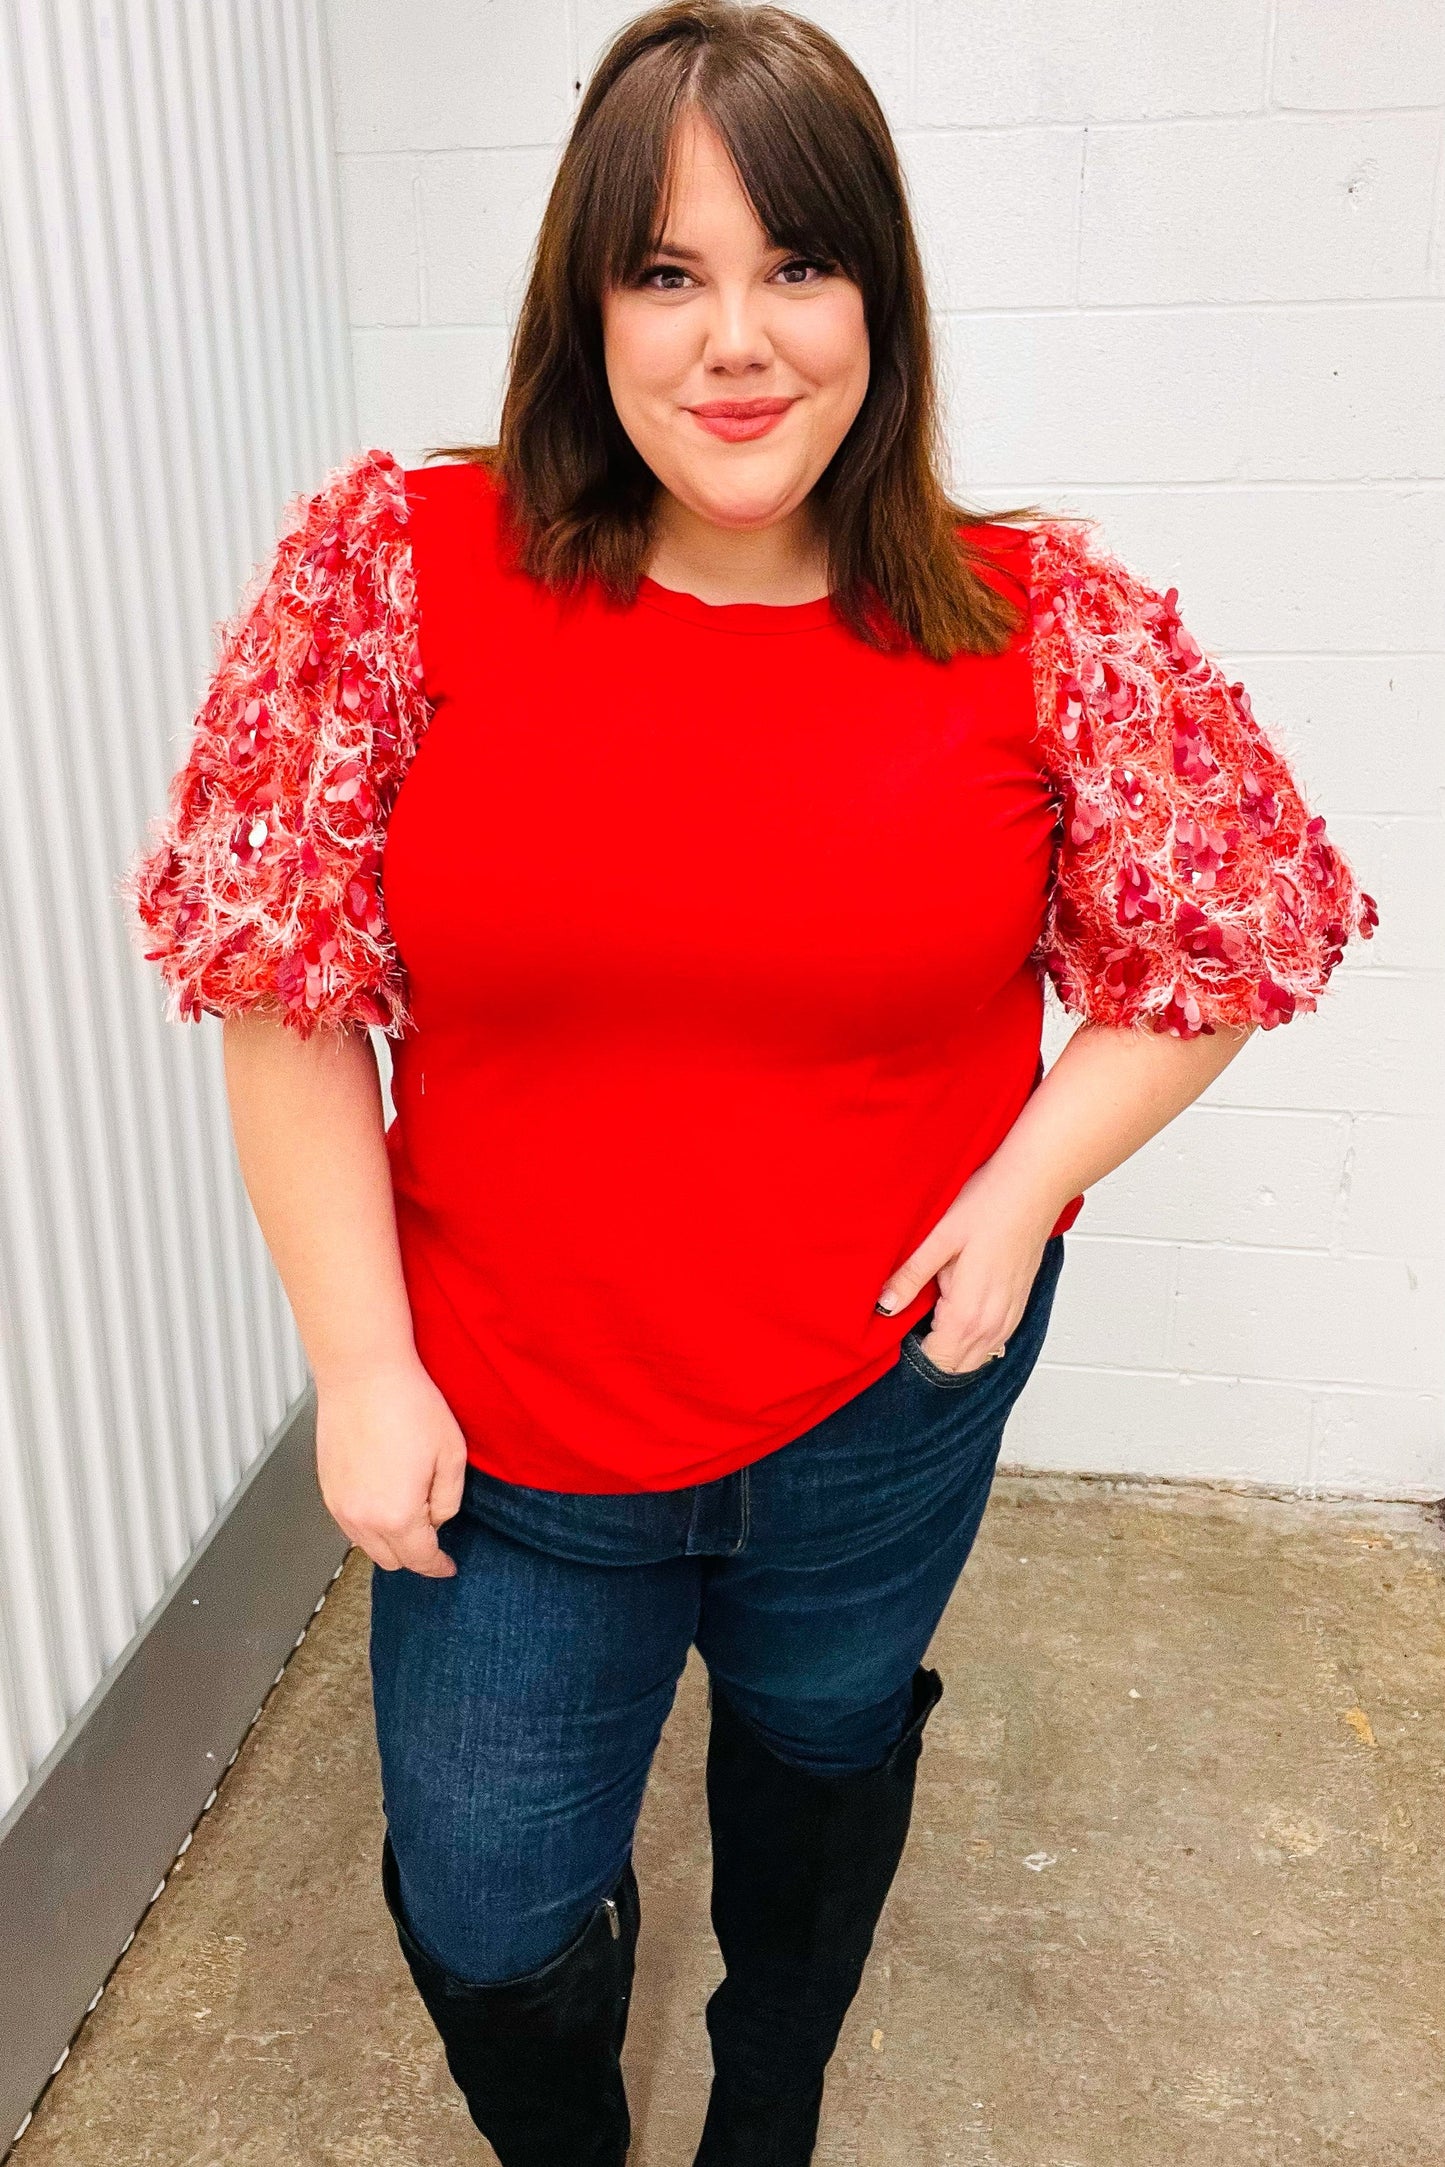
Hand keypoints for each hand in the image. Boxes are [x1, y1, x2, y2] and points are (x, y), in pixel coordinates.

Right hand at [315, 1357, 468, 1575]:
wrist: (363, 1374)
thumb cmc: (409, 1405)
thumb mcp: (451, 1454)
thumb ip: (448, 1499)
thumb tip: (436, 1519)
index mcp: (398, 1515)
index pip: (421, 1559)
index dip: (438, 1566)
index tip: (447, 1566)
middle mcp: (362, 1518)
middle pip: (391, 1560)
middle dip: (415, 1552)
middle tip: (432, 1528)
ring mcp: (340, 1504)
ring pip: (366, 1545)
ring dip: (389, 1539)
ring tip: (408, 1508)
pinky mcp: (327, 1487)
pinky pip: (349, 1522)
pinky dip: (368, 1522)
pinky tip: (384, 1495)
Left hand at [876, 1163, 1054, 1375]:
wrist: (1033, 1187)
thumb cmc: (988, 1205)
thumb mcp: (938, 1238)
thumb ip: (910, 1277)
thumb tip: (883, 1307)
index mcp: (968, 1313)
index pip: (936, 1361)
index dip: (912, 1354)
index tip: (896, 1333)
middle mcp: (993, 1325)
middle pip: (955, 1367)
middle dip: (930, 1355)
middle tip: (908, 1325)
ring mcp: (1009, 1317)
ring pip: (975, 1357)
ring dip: (952, 1348)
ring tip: (929, 1317)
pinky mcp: (1019, 1306)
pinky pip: (993, 1341)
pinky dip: (972, 1338)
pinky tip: (956, 1311)